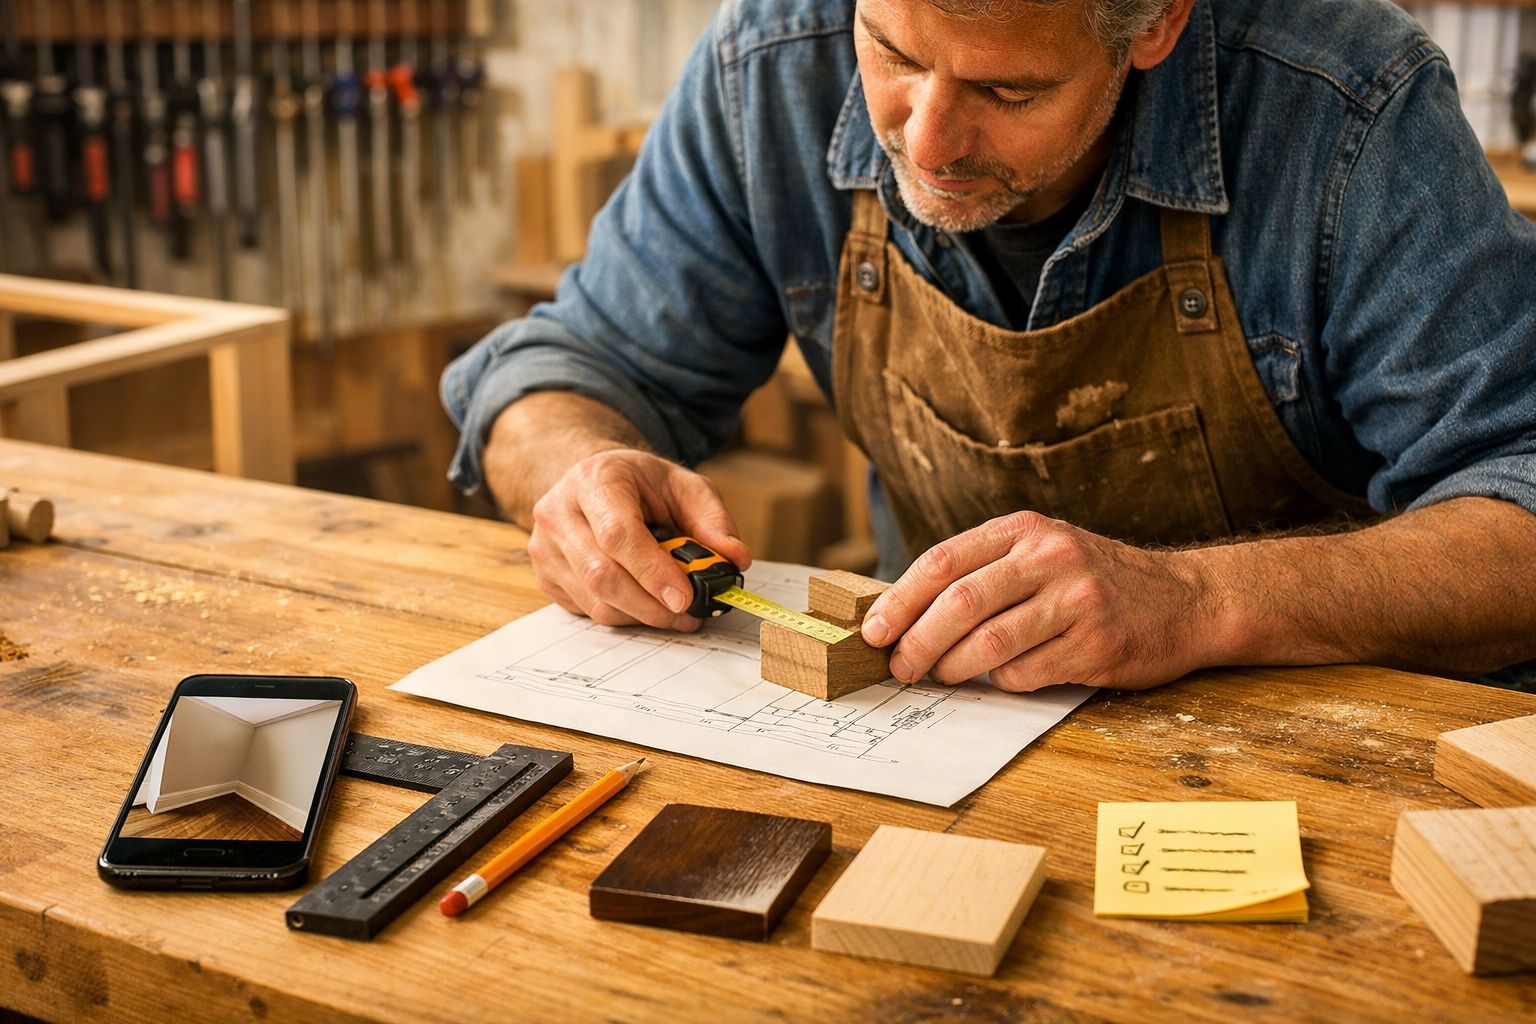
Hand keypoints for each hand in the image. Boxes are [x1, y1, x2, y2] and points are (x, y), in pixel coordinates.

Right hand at [527, 449, 750, 630]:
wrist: (592, 481)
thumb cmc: (640, 484)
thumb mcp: (684, 485)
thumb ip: (713, 519)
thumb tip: (735, 558)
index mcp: (593, 480)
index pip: (618, 534)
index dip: (652, 572)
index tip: (684, 597)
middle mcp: (558, 512)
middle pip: (601, 574)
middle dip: (651, 605)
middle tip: (689, 613)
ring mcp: (545, 548)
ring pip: (595, 601)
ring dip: (641, 615)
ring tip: (675, 610)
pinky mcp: (546, 577)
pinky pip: (588, 611)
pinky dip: (623, 615)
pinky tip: (645, 602)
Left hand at [860, 511, 1211, 692]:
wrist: (1187, 599)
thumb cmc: (1095, 580)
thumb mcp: (1042, 550)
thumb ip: (984, 570)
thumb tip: (905, 612)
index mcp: (1026, 529)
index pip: (943, 562)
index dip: (899, 600)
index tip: (873, 632)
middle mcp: (1050, 558)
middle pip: (959, 604)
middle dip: (917, 643)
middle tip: (900, 667)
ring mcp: (1077, 601)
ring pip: (988, 644)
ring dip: (952, 668)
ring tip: (940, 676)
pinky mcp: (1097, 645)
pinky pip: (1025, 672)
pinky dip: (1002, 682)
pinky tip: (1005, 677)